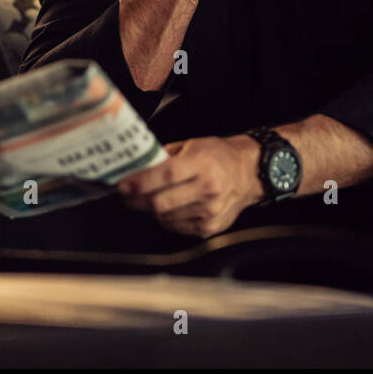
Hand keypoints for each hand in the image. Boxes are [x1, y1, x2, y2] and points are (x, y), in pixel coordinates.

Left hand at [116, 135, 263, 237]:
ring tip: (150, 198)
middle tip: (126, 195)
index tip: (122, 185)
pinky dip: (167, 218)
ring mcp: (209, 212)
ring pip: (164, 218)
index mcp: (203, 164)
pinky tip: (170, 207)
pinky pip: (176, 227)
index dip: (140, 183)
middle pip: (160, 203)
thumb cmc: (219, 156)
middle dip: (136, 201)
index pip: (166, 176)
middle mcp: (208, 189)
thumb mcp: (193, 145)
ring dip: (151, 210)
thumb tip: (136, 167)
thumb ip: (164, 157)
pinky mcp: (209, 228)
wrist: (250, 173)